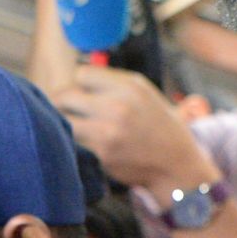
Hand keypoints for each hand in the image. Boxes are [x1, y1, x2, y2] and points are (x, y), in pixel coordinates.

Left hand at [53, 65, 219, 194]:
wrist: (175, 163)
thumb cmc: (157, 126)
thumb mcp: (144, 94)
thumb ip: (112, 84)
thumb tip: (75, 78)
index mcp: (130, 86)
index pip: (81, 74)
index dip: (78, 85)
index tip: (80, 95)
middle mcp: (118, 105)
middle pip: (65, 96)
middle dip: (62, 103)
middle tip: (65, 112)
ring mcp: (108, 131)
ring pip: (61, 120)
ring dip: (62, 124)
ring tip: (72, 127)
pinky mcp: (100, 153)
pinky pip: (69, 142)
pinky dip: (69, 142)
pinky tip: (78, 144)